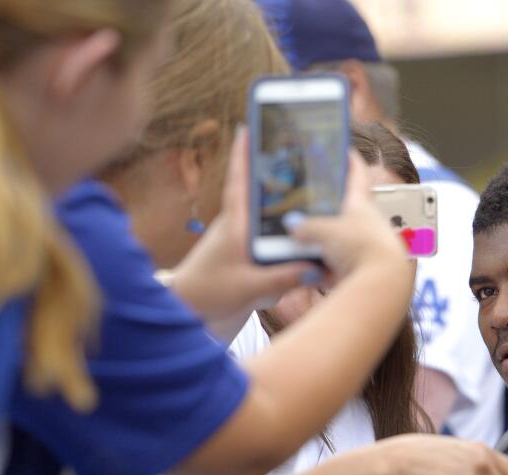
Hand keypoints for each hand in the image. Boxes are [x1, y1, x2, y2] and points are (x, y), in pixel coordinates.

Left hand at [169, 128, 315, 335]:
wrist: (191, 315)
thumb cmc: (209, 294)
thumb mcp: (248, 287)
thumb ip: (283, 278)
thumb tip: (316, 268)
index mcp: (235, 225)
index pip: (239, 181)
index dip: (243, 153)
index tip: (248, 126)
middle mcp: (240, 229)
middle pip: (262, 195)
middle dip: (279, 175)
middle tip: (298, 153)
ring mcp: (244, 245)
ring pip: (271, 221)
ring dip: (288, 210)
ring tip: (313, 196)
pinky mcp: (249, 262)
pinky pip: (273, 245)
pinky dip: (290, 243)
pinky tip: (310, 250)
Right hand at [286, 152, 409, 279]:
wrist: (382, 282)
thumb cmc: (362, 247)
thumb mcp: (324, 231)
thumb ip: (306, 227)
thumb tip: (293, 227)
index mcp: (361, 202)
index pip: (356, 172)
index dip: (348, 159)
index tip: (343, 149)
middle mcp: (368, 221)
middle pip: (348, 206)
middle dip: (331, 205)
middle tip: (311, 202)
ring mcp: (366, 244)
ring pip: (343, 237)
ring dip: (327, 239)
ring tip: (303, 242)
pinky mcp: (364, 267)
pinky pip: (341, 263)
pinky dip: (327, 265)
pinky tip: (314, 270)